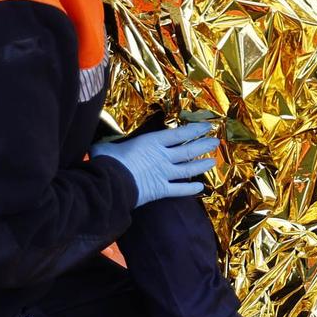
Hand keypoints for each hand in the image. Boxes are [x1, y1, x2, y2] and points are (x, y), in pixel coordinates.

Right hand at [92, 121, 219, 206]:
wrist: (109, 183)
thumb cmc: (107, 160)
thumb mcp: (107, 145)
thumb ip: (110, 141)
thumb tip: (100, 138)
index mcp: (152, 142)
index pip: (179, 134)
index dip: (194, 130)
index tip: (207, 126)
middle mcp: (162, 157)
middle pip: (188, 150)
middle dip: (203, 145)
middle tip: (216, 142)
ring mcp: (164, 174)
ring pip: (188, 168)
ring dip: (201, 165)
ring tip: (213, 161)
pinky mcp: (161, 190)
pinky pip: (179, 189)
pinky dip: (190, 189)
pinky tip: (201, 188)